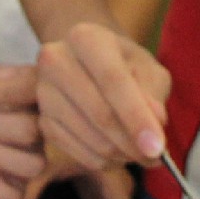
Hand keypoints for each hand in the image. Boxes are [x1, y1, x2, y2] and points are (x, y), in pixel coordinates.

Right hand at [36, 21, 169, 167]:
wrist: (89, 64)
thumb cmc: (125, 64)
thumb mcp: (148, 69)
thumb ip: (153, 93)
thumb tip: (154, 122)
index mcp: (85, 38)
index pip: (113, 81)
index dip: (137, 117)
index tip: (158, 147)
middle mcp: (56, 61)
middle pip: (99, 113)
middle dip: (132, 143)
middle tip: (155, 157)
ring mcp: (44, 92)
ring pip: (88, 136)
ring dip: (120, 154)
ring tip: (140, 152)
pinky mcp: (41, 119)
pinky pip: (75, 150)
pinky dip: (102, 160)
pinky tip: (118, 153)